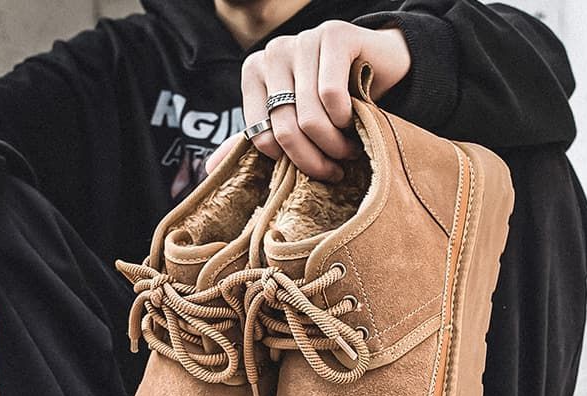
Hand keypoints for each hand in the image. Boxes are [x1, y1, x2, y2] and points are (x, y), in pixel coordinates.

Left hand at [207, 21, 410, 180]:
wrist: (378, 66)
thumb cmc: (330, 103)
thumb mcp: (289, 124)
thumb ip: (253, 141)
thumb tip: (208, 169)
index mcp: (254, 73)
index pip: (261, 136)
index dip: (289, 162)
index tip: (312, 170)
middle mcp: (273, 52)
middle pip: (285, 130)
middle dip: (313, 160)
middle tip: (335, 170)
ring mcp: (302, 40)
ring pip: (309, 117)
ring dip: (335, 145)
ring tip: (348, 151)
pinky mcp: (333, 35)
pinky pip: (331, 95)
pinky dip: (345, 118)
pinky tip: (355, 119)